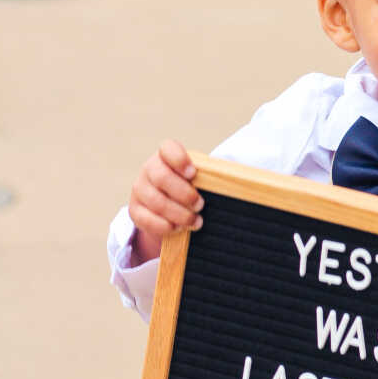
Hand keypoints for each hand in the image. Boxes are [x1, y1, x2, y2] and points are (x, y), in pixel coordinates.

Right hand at [129, 140, 202, 262]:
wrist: (168, 209)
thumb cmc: (190, 190)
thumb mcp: (199, 180)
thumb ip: (209, 177)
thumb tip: (242, 184)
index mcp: (166, 156)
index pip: (168, 149)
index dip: (179, 159)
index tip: (193, 173)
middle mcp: (150, 169)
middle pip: (161, 177)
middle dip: (184, 193)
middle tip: (200, 205)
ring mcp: (140, 189)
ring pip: (156, 201)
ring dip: (179, 214)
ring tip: (195, 221)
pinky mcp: (135, 210)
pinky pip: (147, 219)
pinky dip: (165, 226)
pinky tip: (178, 229)